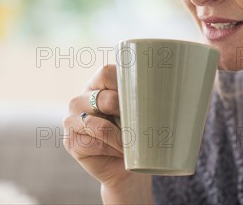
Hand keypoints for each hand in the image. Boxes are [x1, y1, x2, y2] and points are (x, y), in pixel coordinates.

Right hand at [62, 64, 152, 203]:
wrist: (127, 170)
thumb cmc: (138, 136)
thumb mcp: (142, 112)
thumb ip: (146, 96)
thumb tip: (172, 89)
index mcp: (97, 85)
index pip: (106, 72)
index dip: (124, 83)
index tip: (143, 95)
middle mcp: (80, 99)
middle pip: (103, 97)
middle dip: (125, 112)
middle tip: (140, 124)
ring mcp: (71, 120)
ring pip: (99, 125)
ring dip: (122, 137)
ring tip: (134, 143)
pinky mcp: (70, 142)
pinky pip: (94, 143)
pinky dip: (112, 149)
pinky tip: (122, 152)